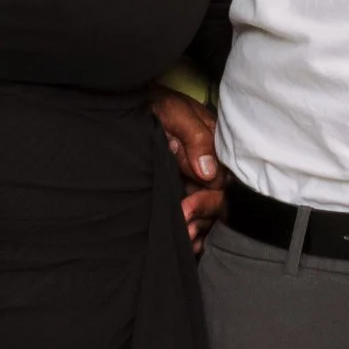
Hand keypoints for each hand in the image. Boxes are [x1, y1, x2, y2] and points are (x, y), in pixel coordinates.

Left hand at [148, 85, 225, 252]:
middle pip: (219, 197)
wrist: (124, 108)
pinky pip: (195, 212)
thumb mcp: (173, 112)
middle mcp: (208, 162)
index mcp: (213, 143)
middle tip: (183, 228)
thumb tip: (208, 172)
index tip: (186, 209)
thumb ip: (194, 137)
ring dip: (200, 226)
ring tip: (184, 240)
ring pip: (209, 209)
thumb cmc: (151, 104)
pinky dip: (193, 227)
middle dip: (204, 215)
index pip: (223, 178)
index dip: (209, 197)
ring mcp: (195, 176)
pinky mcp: (181, 187)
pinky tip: (187, 243)